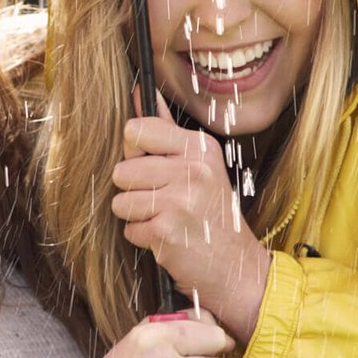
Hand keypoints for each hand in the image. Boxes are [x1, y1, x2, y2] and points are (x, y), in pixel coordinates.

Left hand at [110, 90, 270, 341]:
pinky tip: (168, 238)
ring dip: (137, 216)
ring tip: (166, 219)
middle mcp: (193, 169)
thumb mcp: (198, 164)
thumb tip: (140, 91)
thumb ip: (165, 128)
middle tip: (164, 201)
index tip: (154, 166)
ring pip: (121, 201)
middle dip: (133, 190)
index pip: (135, 130)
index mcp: (199, 147)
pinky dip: (143, 238)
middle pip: (122, 169)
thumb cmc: (210, 212)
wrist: (236, 265)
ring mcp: (181, 200)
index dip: (135, 152)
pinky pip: (129, 229)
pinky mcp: (168, 231)